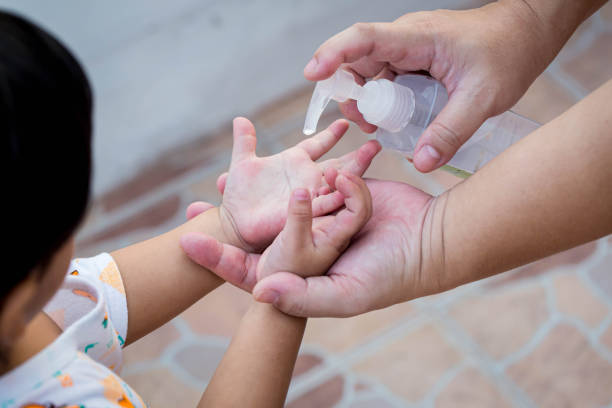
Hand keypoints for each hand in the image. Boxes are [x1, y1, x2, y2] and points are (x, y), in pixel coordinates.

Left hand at [182, 178, 445, 316]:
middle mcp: (308, 246)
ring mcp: (323, 218)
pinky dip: (319, 175)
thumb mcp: (343, 296)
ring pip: (283, 202)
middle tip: (194, 205)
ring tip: (223, 177)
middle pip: (259, 234)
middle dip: (227, 220)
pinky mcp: (340, 194)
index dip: (220, 259)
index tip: (187, 242)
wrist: (427, 241)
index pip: (253, 271)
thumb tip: (258, 293)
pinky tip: (324, 174)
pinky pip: (318, 180)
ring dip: (256, 190)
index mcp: (303, 273)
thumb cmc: (388, 276)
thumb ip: (301, 296)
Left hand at [217, 117, 379, 250]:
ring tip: (371, 151)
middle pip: (338, 164)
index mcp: (294, 163)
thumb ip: (244, 142)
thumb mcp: (241, 165)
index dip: (331, 134)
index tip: (345, 122)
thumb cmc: (238, 198)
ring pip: (339, 181)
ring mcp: (310, 196)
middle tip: (375, 142)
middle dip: (357, 155)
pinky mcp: (307, 213)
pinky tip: (350, 183)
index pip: (318, 145)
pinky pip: (328, 203)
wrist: (236, 224)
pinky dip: (340, 193)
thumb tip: (240, 118)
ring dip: (356, 168)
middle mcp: (307, 179)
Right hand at [303, 2, 558, 171]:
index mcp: (418, 38)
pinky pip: (386, 79)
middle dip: (350, 93)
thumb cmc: (509, 53)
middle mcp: (405, 40)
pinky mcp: (413, 60)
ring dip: (367, 101)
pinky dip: (383, 101)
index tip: (313, 75)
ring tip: (380, 128)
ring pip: (369, 73)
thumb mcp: (484, 98)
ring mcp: (408, 49)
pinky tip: (395, 121)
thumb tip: (420, 163)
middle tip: (366, 126)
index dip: (334, 54)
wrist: (526, 33)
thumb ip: (451, 131)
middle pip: (357, 60)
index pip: (365, 38)